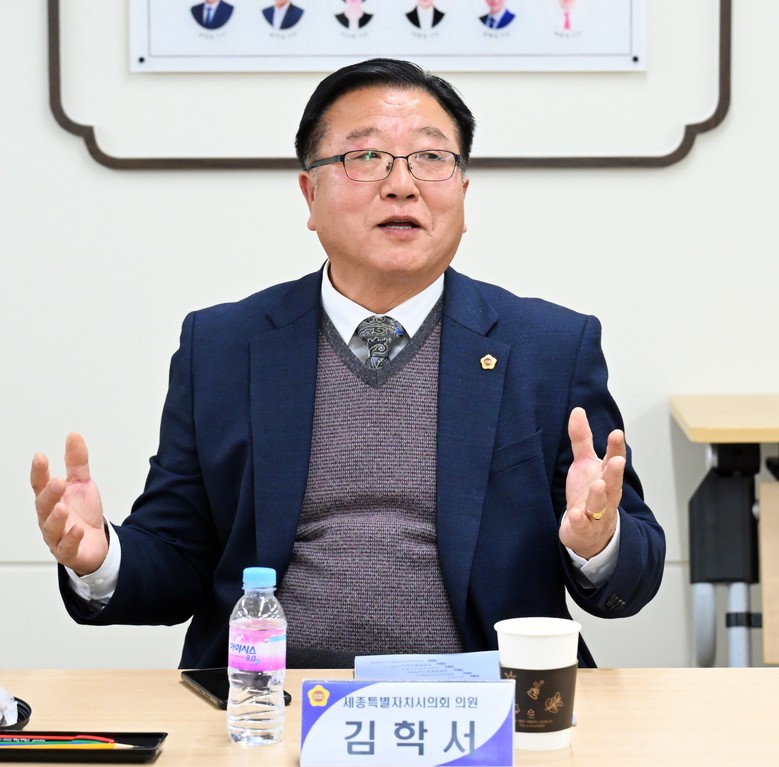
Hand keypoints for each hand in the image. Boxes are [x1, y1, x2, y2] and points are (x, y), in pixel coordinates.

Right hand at [30, 433, 107, 575]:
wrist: (97, 542)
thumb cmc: (83, 513)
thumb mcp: (82, 484)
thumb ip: (77, 462)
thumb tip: (73, 435)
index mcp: (51, 499)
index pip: (40, 484)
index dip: (39, 471)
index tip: (40, 457)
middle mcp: (49, 518)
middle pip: (43, 506)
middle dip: (49, 494)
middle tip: (57, 482)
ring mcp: (57, 536)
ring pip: (51, 528)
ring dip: (56, 518)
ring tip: (62, 506)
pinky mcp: (69, 552)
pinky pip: (67, 547)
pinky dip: (71, 539)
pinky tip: (78, 530)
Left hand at [558, 407, 624, 559]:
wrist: (589, 533)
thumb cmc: (588, 493)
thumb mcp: (584, 464)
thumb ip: (582, 439)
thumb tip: (578, 411)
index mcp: (606, 476)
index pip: (614, 460)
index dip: (616, 448)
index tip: (617, 433)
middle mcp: (606, 494)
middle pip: (613, 483)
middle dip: (615, 472)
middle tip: (617, 461)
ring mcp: (596, 514)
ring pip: (601, 505)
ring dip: (599, 495)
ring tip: (598, 484)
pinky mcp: (584, 529)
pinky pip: (583, 525)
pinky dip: (579, 520)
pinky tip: (574, 514)